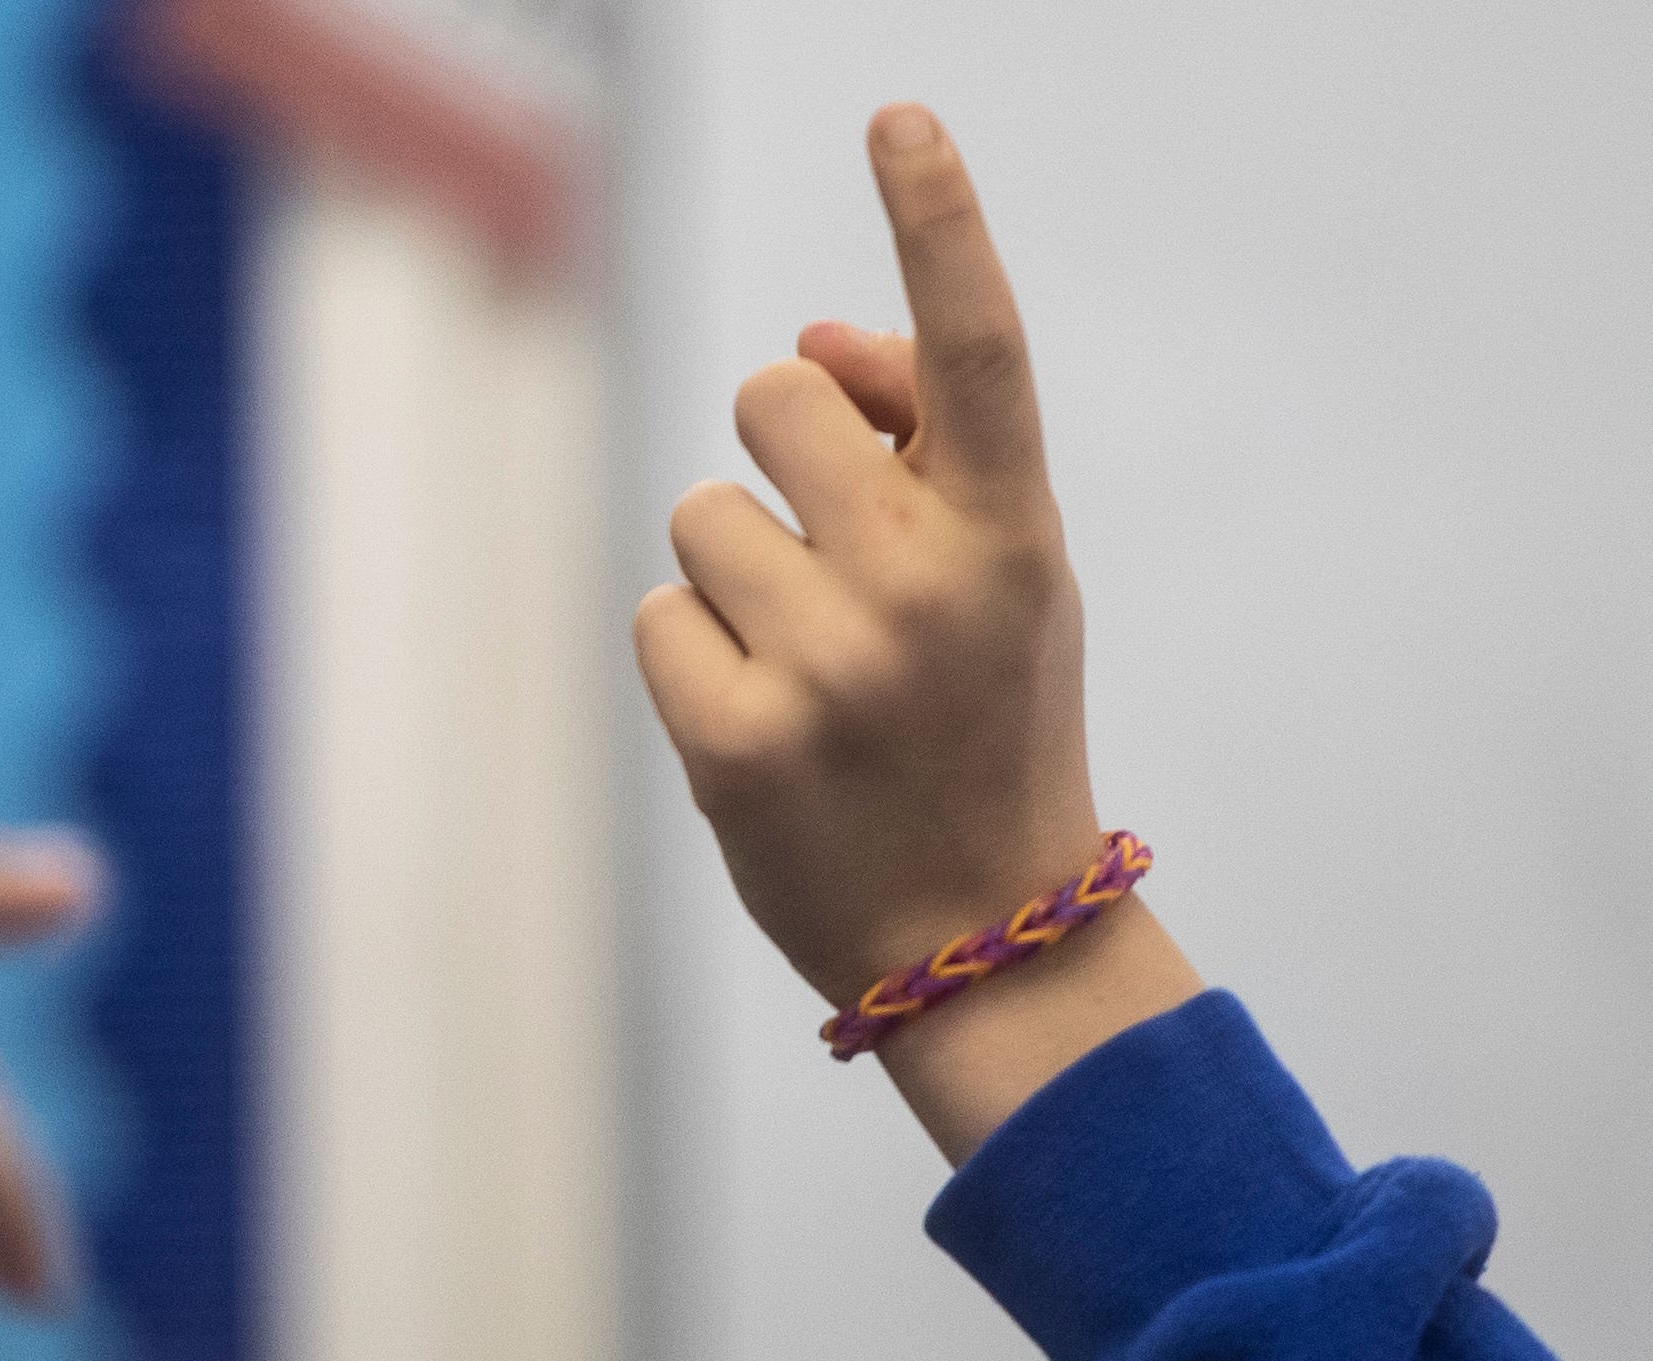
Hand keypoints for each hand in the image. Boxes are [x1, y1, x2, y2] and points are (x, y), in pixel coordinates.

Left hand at [635, 104, 1199, 1160]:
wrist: (981, 933)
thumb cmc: (980, 721)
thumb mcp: (997, 576)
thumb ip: (920, 450)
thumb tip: (798, 344)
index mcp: (1014, 532)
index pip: (975, 347)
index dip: (936, 222)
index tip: (897, 116)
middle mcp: (926, 584)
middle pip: (768, 402)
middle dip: (776, 459)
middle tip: (826, 565)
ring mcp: (828, 665)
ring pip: (699, 515)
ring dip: (732, 576)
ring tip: (807, 672)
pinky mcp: (734, 739)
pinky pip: (656, 616)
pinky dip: (691, 659)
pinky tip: (763, 727)